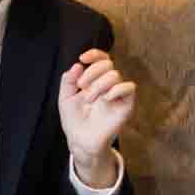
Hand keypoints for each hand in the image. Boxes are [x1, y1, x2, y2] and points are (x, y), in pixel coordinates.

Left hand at [59, 48, 134, 183]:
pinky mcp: (126, 105)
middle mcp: (107, 85)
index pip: (101, 59)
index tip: (83, 58)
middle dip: (92, 72)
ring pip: (115, 75)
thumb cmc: (74, 120)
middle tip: (82, 86)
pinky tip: (105, 99)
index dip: (95, 54)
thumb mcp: (65, 97)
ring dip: (99, 84)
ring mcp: (117, 94)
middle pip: (108, 64)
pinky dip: (116, 89)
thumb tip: (78, 65)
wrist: (80, 140)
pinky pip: (129, 87)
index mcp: (94, 80)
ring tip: (88, 99)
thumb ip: (68, 80)